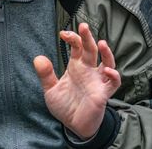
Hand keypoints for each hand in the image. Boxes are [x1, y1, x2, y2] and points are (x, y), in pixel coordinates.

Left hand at [34, 23, 120, 138]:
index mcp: (76, 66)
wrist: (74, 125)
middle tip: (83, 25)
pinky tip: (107, 70)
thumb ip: (46, 75)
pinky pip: (113, 82)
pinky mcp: (103, 93)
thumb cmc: (65, 105)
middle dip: (87, 37)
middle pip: (91, 49)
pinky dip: (113, 75)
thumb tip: (38, 58)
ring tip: (101, 43)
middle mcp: (88, 70)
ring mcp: (97, 80)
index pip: (77, 47)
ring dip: (106, 52)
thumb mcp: (51, 90)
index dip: (72, 38)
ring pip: (107, 62)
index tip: (62, 33)